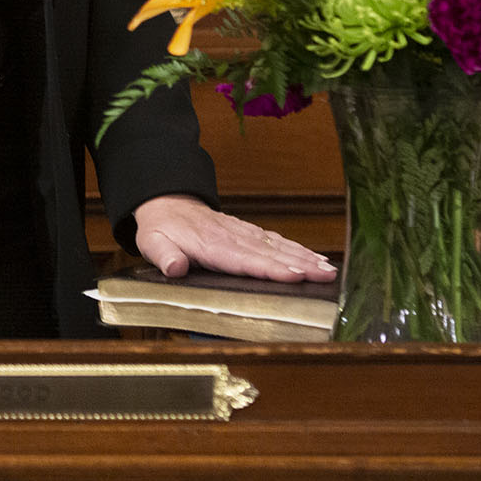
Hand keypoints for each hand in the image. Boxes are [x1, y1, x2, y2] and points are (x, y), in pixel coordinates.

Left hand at [132, 194, 336, 282]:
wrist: (166, 204)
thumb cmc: (161, 229)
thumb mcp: (152, 242)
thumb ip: (164, 255)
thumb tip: (174, 268)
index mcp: (211, 245)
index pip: (245, 259)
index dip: (271, 268)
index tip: (295, 276)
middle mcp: (232, 237)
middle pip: (270, 253)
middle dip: (301, 265)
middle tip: (327, 275)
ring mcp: (242, 233)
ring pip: (278, 246)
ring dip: (304, 257)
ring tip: (328, 269)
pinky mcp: (247, 232)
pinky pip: (275, 240)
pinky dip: (297, 249)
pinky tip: (314, 257)